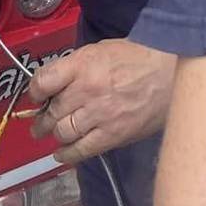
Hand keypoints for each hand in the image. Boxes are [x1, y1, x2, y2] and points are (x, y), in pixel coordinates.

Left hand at [25, 39, 175, 165]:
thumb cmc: (138, 57)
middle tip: (39, 123)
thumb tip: (56, 85)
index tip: (36, 97)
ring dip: (54, 135)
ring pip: (63, 132)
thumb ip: (76, 67)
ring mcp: (100, 115)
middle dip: (42, 119)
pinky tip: (61, 154)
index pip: (43, 81)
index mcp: (83, 65)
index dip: (34, 91)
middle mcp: (87, 90)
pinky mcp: (113, 135)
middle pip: (52, 111)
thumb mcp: (101, 50)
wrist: (171, 72)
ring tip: (52, 135)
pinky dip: (67, 154)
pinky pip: (82, 150)